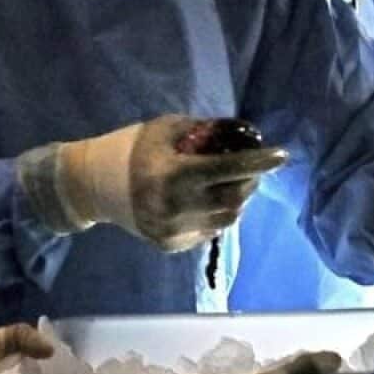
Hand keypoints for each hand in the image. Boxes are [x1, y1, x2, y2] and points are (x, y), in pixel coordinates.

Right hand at [18, 115, 287, 250]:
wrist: (91, 186)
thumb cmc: (131, 148)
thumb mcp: (167, 128)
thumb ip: (207, 132)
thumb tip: (247, 135)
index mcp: (173, 174)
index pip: (228, 168)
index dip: (258, 162)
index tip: (282, 155)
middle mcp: (175, 207)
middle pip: (234, 199)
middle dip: (250, 181)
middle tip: (252, 167)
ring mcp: (173, 231)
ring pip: (227, 220)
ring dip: (237, 200)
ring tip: (232, 182)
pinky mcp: (171, 244)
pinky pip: (210, 231)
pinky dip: (218, 213)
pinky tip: (207, 199)